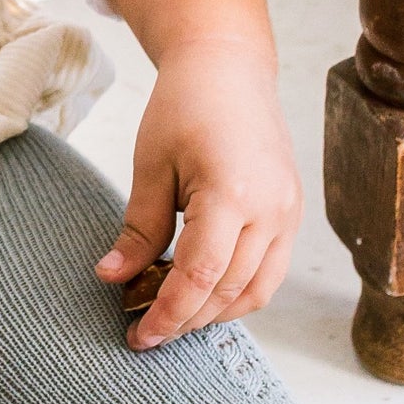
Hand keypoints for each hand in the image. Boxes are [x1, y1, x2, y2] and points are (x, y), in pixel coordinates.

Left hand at [94, 39, 301, 348]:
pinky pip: (270, 273)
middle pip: (230, 291)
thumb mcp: (150, 165)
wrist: (227, 69)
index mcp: (233, 193)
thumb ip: (138, 228)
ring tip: (170, 317)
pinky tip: (201, 294)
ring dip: (214, 313)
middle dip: (186, 319)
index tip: (138, 335)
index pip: (201, 275)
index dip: (168, 312)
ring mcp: (289, 213)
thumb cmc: (183, 108)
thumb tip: (112, 279)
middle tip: (144, 331)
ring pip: (257, 291)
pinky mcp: (292, 214)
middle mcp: (272, 209)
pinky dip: (237, 293)